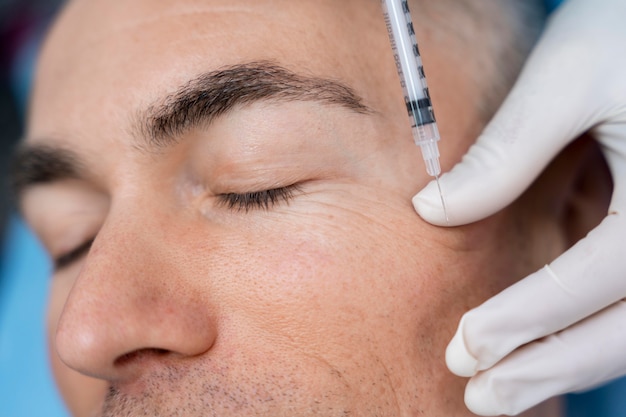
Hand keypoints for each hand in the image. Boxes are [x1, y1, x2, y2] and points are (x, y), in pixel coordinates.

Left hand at [413, 0, 625, 414]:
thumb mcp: (568, 74)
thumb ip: (505, 152)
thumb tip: (433, 211)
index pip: (590, 282)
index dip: (525, 320)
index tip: (465, 349)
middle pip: (625, 328)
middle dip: (549, 368)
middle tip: (481, 398)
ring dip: (575, 368)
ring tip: (508, 395)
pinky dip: (600, 340)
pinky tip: (556, 355)